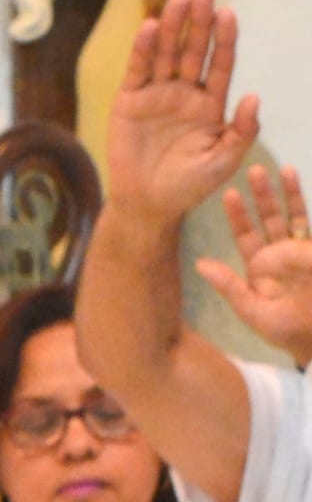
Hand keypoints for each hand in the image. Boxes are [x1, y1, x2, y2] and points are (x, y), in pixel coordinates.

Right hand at [106, 0, 259, 224]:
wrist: (149, 203)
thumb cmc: (190, 186)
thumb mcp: (224, 161)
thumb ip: (241, 131)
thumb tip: (253, 96)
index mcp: (210, 105)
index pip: (219, 65)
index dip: (224, 40)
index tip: (230, 13)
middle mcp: (184, 93)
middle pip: (193, 50)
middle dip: (199, 21)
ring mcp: (155, 95)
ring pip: (166, 53)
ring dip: (173, 26)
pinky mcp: (129, 101)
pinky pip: (138, 70)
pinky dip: (143, 49)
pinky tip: (151, 27)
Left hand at [197, 163, 311, 366]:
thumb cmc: (286, 332)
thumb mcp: (252, 311)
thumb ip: (229, 286)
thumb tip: (200, 263)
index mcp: (260, 267)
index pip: (246, 235)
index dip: (239, 215)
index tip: (229, 193)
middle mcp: (280, 256)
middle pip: (269, 219)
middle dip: (263, 196)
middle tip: (253, 170)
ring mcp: (302, 253)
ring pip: (294, 219)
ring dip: (289, 195)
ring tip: (283, 169)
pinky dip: (307, 210)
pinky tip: (304, 190)